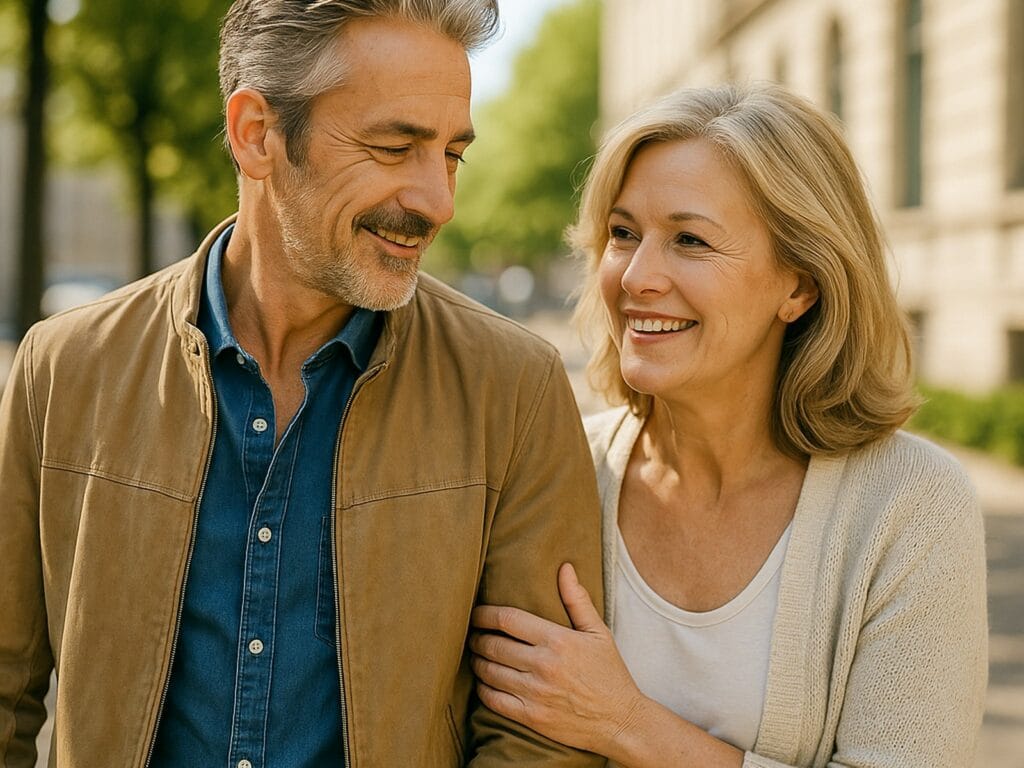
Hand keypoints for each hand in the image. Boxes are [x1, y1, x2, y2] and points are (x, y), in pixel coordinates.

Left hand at [470, 562, 646, 754]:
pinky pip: (493, 700)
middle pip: (493, 645)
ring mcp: (535, 694)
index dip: (485, 614)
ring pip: (489, 672)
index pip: (508, 619)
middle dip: (477, 638)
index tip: (477, 612)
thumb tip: (564, 568)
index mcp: (558, 640)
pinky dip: (482, 689)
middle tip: (473, 635)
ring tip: (476, 655)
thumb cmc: (609, 674)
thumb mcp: (599, 633)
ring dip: (477, 662)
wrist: (622, 722)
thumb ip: (577, 600)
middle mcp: (543, 665)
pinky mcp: (532, 717)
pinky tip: (484, 682)